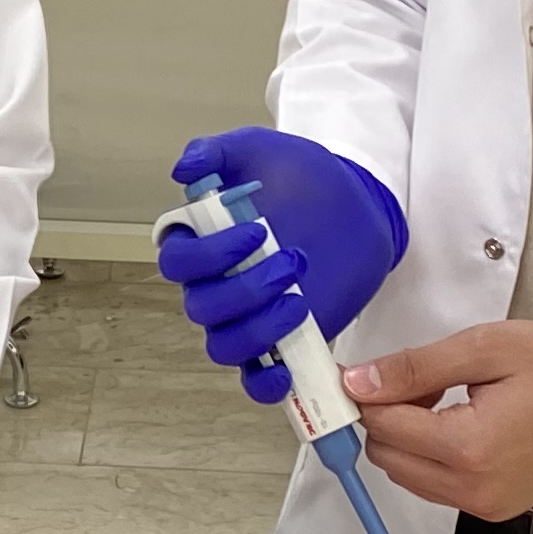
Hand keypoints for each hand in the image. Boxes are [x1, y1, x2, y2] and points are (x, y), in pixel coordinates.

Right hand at [156, 129, 408, 401]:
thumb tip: (183, 171)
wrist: (354, 200)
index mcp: (200, 241)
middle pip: (201, 308)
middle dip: (244, 290)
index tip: (256, 231)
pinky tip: (284, 370)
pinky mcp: (281, 340)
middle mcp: (216, 283)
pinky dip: (264, 384)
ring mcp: (247, 316)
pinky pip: (256, 378)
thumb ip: (215, 153)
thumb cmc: (299, 174)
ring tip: (298, 301)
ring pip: (225, 345)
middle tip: (293, 260)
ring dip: (257, 329)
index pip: (178, 262)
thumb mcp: (257, 149)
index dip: (209, 255)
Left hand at [339, 322, 532, 521]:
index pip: (383, 426)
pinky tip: (461, 421)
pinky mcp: (497, 508)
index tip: (361, 372)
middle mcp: (473, 489)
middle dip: (388, 417)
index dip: (366, 394)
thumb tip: (359, 382)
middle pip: (388, 458)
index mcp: (468, 448)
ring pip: (409, 476)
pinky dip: (434, 456)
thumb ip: (416, 367)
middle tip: (419, 379)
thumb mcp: (486, 348)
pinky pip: (439, 487)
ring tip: (446, 397)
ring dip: (409, 438)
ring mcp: (486, 504)